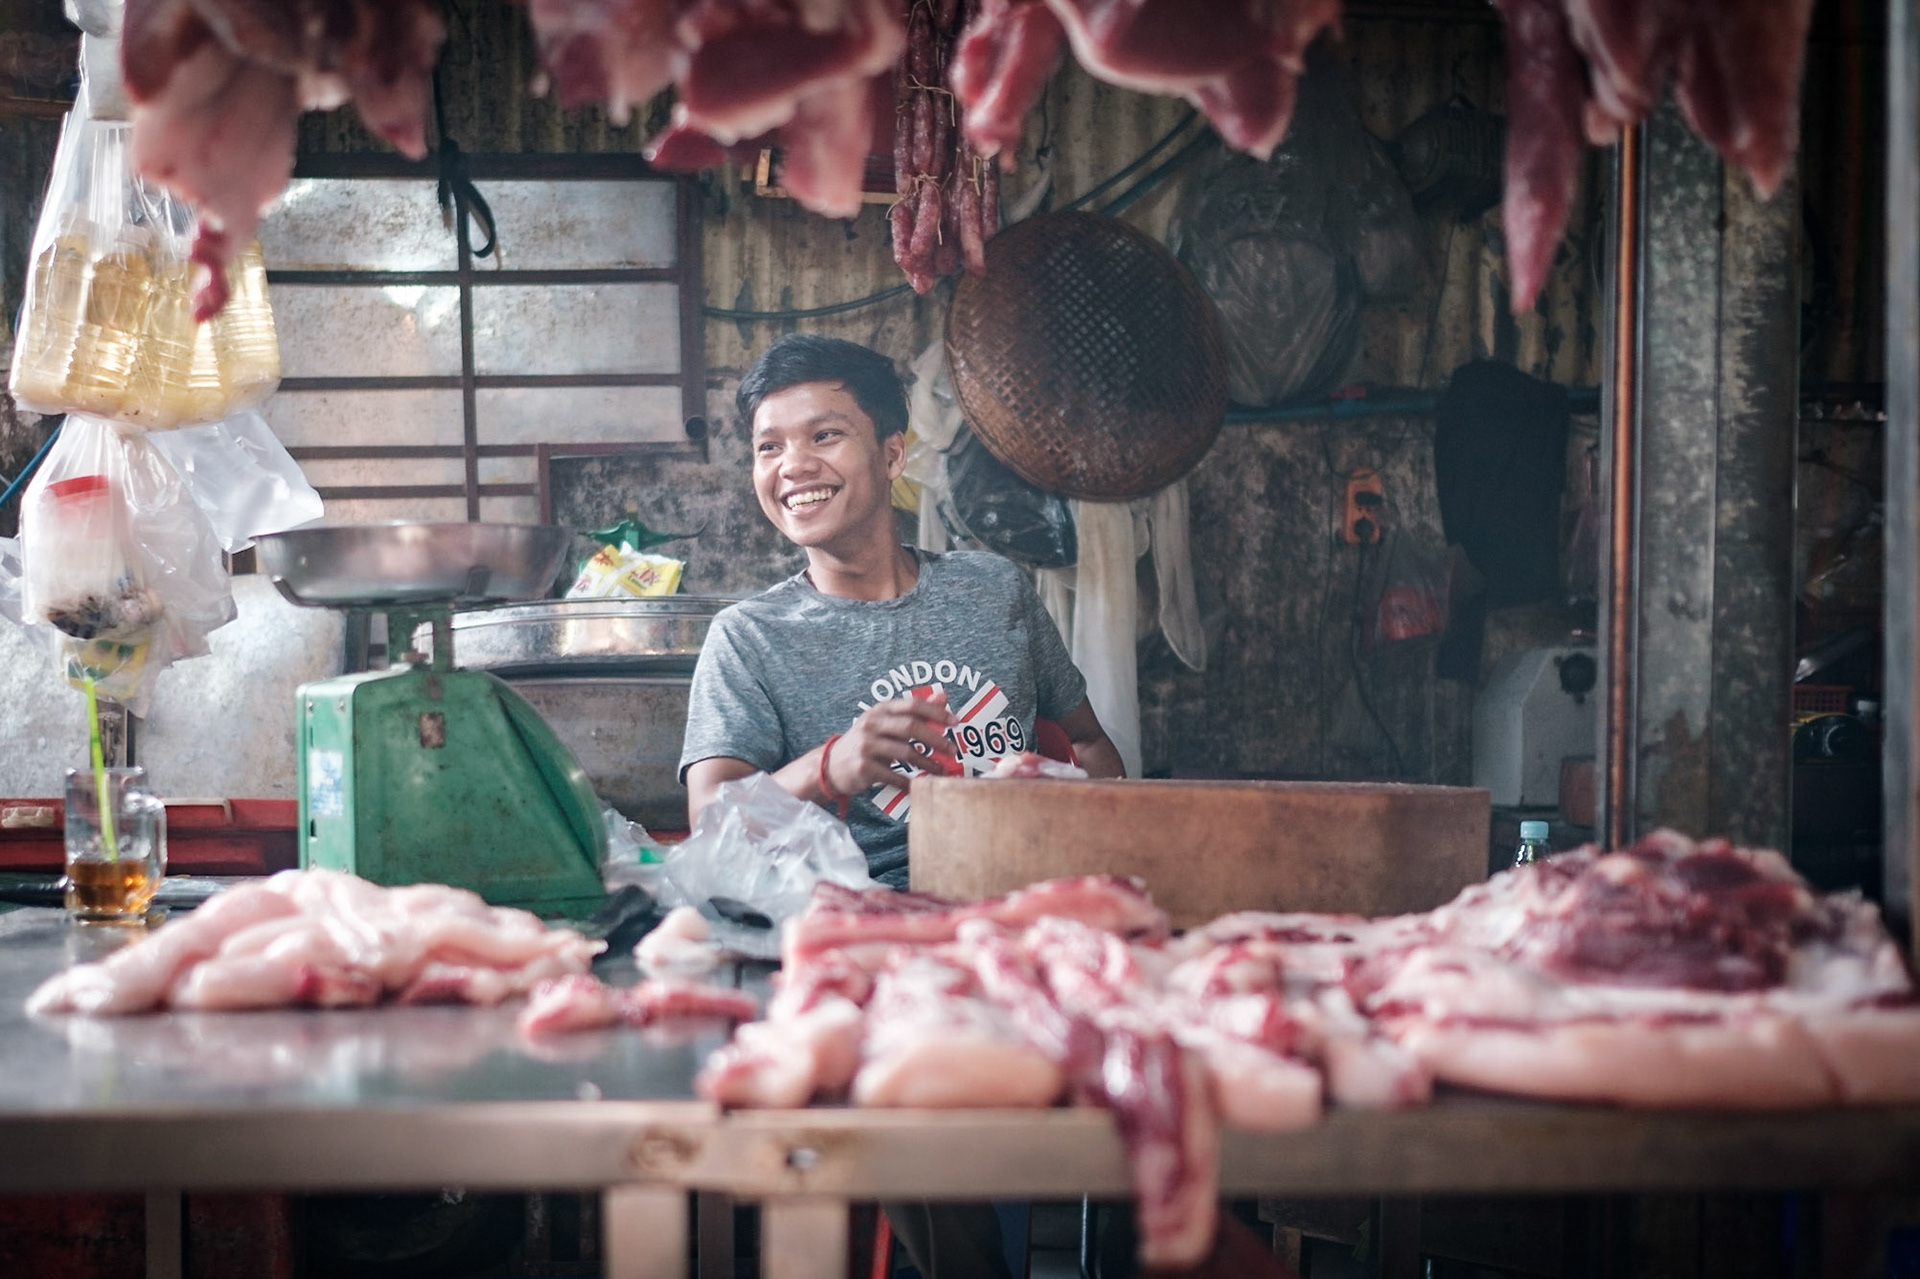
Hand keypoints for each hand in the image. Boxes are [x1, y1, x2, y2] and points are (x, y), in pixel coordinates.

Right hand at [824, 689, 959, 793]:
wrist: (831, 766)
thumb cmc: (866, 742)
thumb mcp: (886, 722)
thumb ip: (914, 711)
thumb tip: (943, 696)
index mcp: (880, 710)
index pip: (912, 705)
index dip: (936, 712)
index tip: (955, 722)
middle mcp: (872, 724)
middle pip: (911, 727)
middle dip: (936, 739)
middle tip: (952, 750)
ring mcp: (866, 746)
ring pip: (906, 753)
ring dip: (928, 763)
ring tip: (941, 771)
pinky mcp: (863, 767)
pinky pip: (894, 776)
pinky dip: (909, 782)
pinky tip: (918, 785)